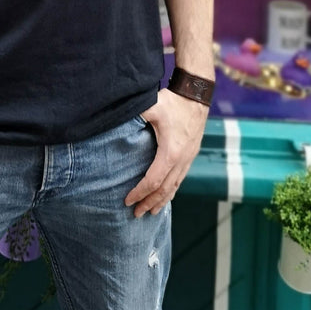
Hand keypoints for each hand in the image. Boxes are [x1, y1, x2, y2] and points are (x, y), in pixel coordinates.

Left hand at [125, 89, 208, 217]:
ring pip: (175, 186)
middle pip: (165, 189)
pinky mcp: (191, 154)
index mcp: (170, 152)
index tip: (127, 200)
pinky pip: (180, 178)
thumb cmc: (173, 101)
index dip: (140, 192)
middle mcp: (181, 159)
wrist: (197, 95)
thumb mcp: (152, 105)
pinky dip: (172, 189)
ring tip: (151, 211)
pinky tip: (166, 194)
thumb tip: (114, 117)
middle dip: (150, 202)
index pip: (153, 181)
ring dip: (162, 200)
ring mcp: (188, 158)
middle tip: (136, 214)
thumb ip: (134, 113)